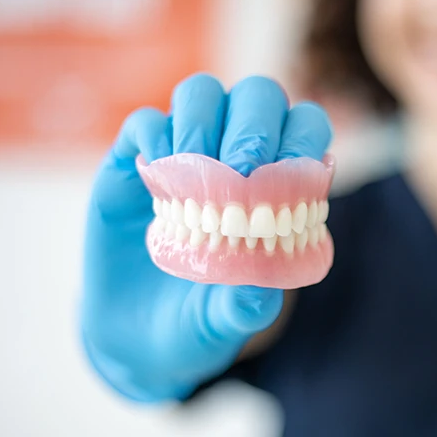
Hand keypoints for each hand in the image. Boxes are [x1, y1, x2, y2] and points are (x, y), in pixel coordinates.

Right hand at [80, 74, 332, 401]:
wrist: (133, 341)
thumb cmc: (196, 327)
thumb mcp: (222, 326)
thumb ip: (243, 309)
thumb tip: (263, 294)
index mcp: (278, 189)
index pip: (304, 130)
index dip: (303, 137)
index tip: (288, 172)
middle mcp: (234, 161)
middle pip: (257, 97)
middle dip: (255, 124)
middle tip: (240, 168)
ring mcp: (184, 158)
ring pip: (202, 95)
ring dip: (202, 122)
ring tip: (193, 169)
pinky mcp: (134, 164)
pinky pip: (145, 122)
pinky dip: (154, 137)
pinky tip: (154, 177)